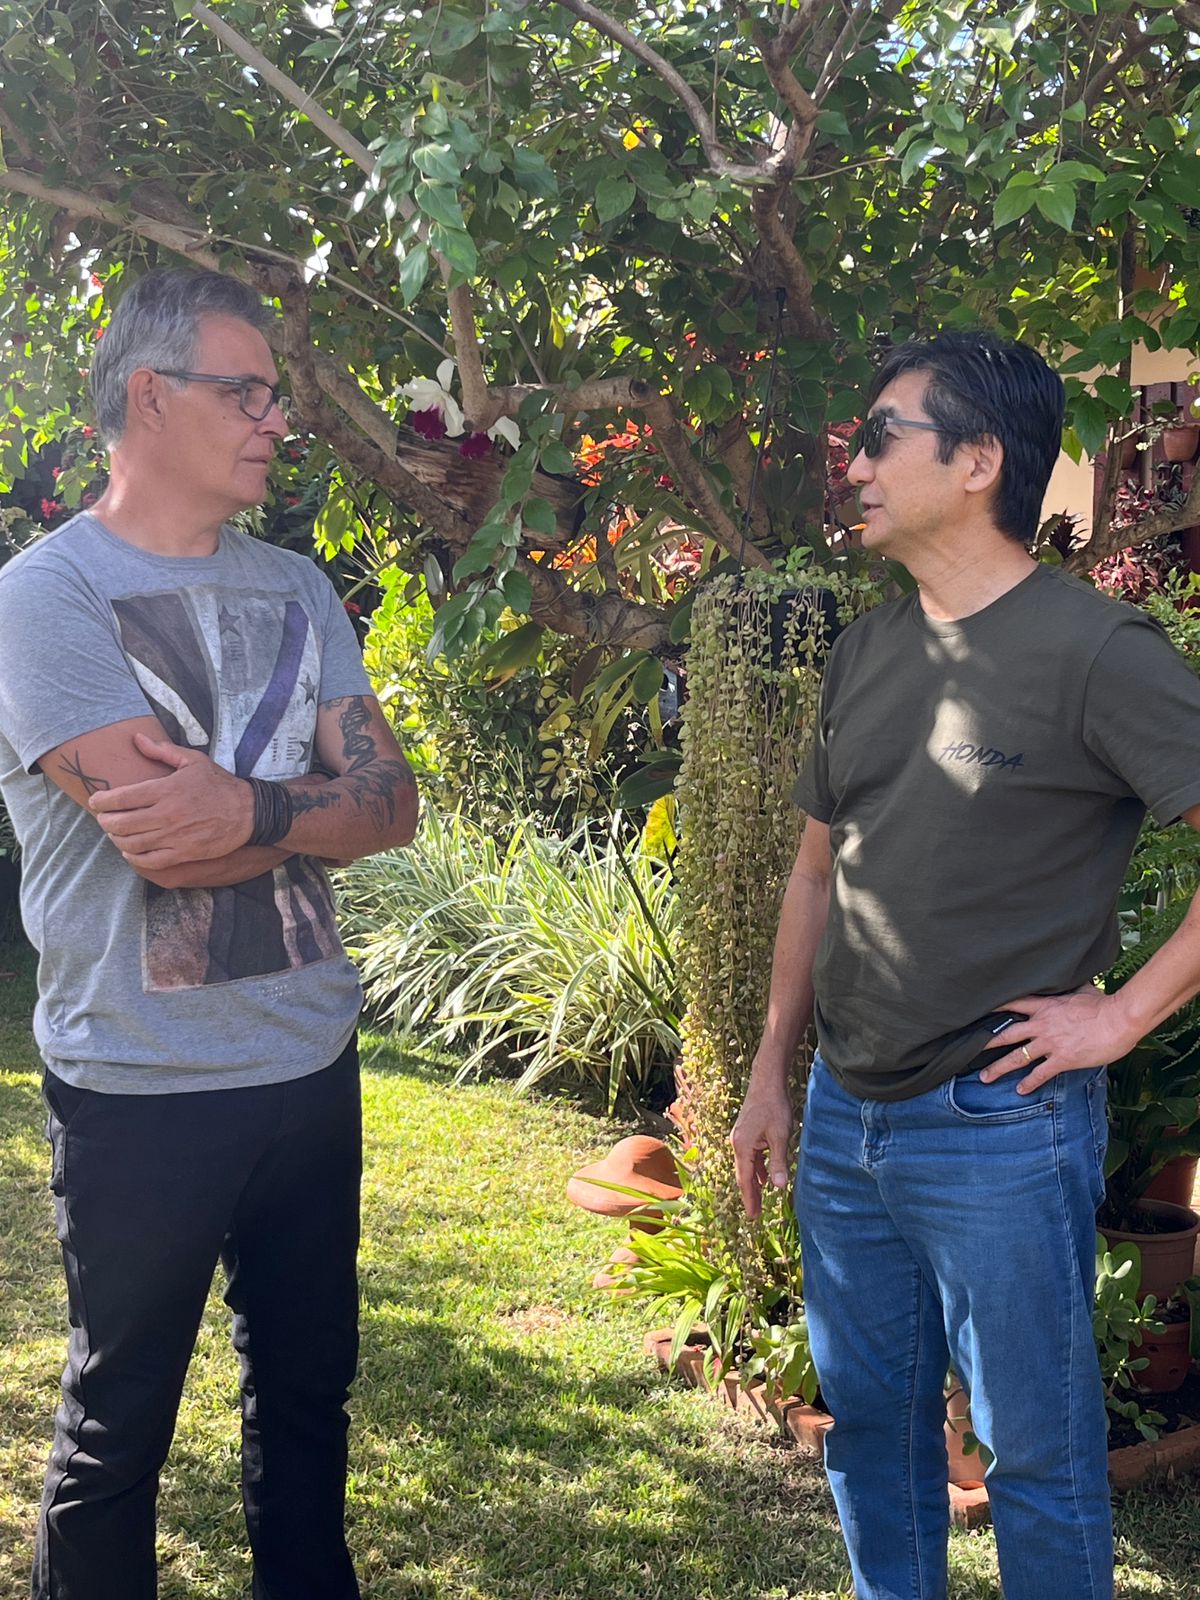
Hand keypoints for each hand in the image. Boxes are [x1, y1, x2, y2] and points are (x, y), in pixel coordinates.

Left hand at [87, 732, 253, 868]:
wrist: (248, 812)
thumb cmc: (219, 785)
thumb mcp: (193, 761)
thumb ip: (162, 751)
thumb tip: (136, 738)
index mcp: (166, 789)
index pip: (121, 798)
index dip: (101, 802)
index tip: (96, 802)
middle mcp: (166, 814)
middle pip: (120, 823)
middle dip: (104, 822)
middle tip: (103, 819)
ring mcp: (174, 836)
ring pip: (130, 844)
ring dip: (117, 839)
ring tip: (115, 833)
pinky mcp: (183, 853)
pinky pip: (148, 861)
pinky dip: (133, 857)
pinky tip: (131, 851)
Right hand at [730, 1071, 793, 1218]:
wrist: (767, 1081)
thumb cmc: (774, 1107)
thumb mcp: (780, 1136)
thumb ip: (778, 1162)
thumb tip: (779, 1188)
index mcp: (742, 1146)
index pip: (745, 1179)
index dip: (749, 1199)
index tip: (753, 1216)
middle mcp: (737, 1143)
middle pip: (743, 1174)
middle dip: (750, 1194)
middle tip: (755, 1214)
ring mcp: (741, 1137)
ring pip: (747, 1166)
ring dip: (753, 1182)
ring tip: (759, 1199)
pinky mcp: (747, 1132)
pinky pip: (751, 1156)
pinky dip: (757, 1168)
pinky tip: (764, 1176)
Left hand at [979, 986, 1138, 1092]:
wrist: (1119, 1019)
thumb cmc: (1105, 1004)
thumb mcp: (1083, 991)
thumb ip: (1072, 990)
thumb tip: (1076, 979)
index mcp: (1046, 1006)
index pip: (1013, 1003)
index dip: (994, 1007)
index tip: (977, 1011)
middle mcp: (1042, 1024)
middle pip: (1007, 1033)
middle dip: (986, 1043)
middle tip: (969, 1050)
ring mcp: (1050, 1042)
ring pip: (1017, 1056)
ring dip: (999, 1068)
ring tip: (985, 1077)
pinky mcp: (1062, 1059)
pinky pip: (1040, 1073)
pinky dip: (1029, 1083)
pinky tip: (1020, 1090)